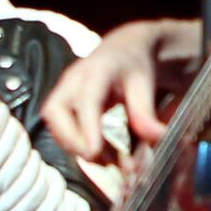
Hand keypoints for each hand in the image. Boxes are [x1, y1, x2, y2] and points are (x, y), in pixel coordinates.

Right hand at [44, 17, 201, 165]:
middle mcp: (73, 80)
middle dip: (70, 139)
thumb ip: (145, 111)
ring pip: (54, 122)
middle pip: (54, 111)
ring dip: (74, 146)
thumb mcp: (145, 84)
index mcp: (97, 71)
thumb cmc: (134, 66)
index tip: (94, 152)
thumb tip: (155, 137)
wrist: (122, 50)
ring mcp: (63, 91)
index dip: (87, 127)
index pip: (86, 100)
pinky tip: (100, 154)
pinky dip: (75, 145)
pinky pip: (59, 128)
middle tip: (95, 157)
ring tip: (106, 160)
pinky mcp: (61, 104)